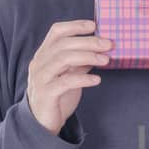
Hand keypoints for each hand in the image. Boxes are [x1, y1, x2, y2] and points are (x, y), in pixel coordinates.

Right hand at [26, 20, 111, 135]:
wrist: (42, 122)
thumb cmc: (58, 95)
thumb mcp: (70, 74)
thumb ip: (81, 61)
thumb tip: (101, 48)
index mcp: (44, 54)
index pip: (56, 32)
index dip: (75, 26)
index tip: (94, 26)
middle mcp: (40, 63)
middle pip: (63, 44)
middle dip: (88, 42)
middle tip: (108, 44)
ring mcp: (41, 78)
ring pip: (62, 59)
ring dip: (87, 57)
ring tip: (105, 60)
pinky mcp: (46, 94)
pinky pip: (65, 82)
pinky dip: (83, 78)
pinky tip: (97, 79)